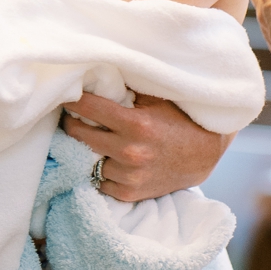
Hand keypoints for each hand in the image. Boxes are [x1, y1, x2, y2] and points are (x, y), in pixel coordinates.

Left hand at [58, 93, 231, 201]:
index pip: (88, 108)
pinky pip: (99, 182)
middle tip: (70, 117)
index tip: (66, 96)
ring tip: (87, 139)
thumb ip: (125, 91)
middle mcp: (130, 152)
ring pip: (87, 160)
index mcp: (136, 124)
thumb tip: (93, 77)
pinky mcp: (129, 193)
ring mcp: (129, 175)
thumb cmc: (179, 121)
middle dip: (72, 124)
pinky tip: (103, 159)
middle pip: (79, 135)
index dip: (74, 100)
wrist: (204, 154)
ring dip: (85, 150)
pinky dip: (99, 171)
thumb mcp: (156, 99)